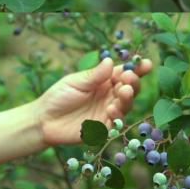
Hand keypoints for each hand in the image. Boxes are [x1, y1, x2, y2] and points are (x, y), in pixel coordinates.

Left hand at [35, 57, 151, 145]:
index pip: (122, 74)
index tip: (146, 63)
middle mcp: (109, 96)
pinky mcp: (103, 128)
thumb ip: (94, 75)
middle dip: (133, 83)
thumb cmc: (58, 97)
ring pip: (126, 106)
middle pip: (129, 89)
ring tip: (123, 91)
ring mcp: (108, 112)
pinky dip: (116, 116)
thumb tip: (110, 61)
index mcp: (103, 82)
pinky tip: (111, 109)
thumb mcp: (74, 82)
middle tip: (129, 79)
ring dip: (127, 98)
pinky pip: (116, 123)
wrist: (44, 119)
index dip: (136, 69)